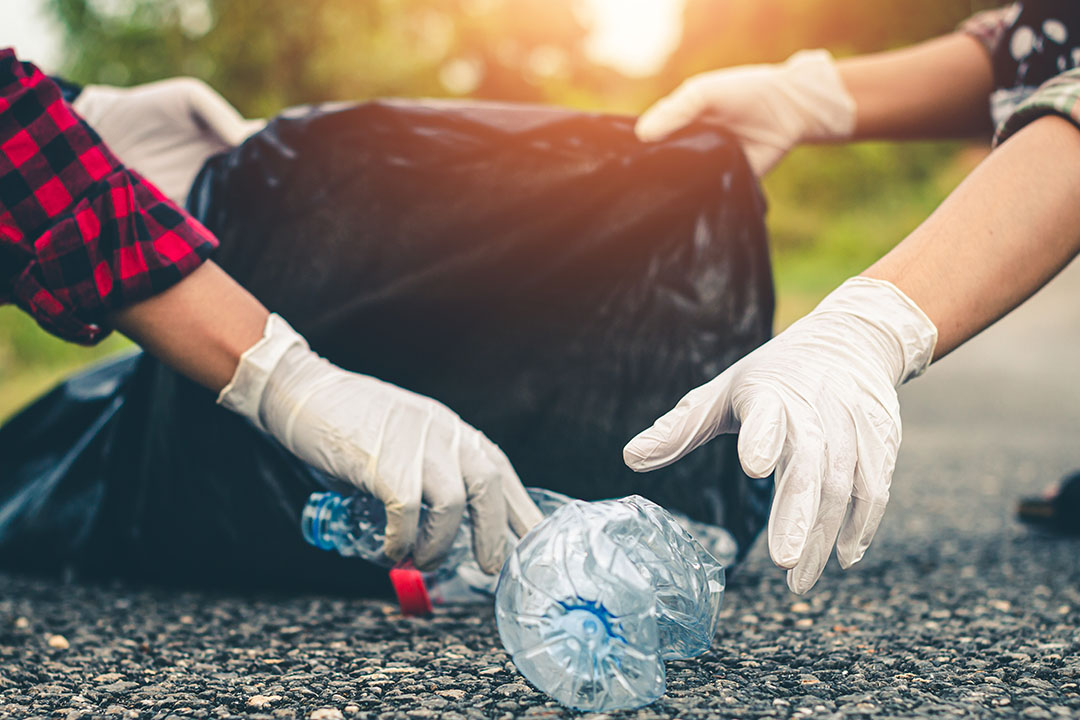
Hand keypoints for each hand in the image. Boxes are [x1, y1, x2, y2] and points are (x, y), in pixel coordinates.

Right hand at [219, 314, 542, 573]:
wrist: (303, 393)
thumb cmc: (352, 423)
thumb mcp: (407, 440)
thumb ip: (429, 473)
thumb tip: (445, 527)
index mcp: (451, 430)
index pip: (499, 469)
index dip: (519, 509)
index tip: (532, 540)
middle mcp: (441, 433)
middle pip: (486, 487)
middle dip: (491, 534)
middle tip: (487, 565)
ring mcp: (414, 444)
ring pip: (451, 504)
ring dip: (438, 543)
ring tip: (421, 559)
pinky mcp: (382, 460)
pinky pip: (405, 512)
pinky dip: (400, 540)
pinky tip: (389, 549)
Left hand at [623, 278, 935, 592]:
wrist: (851, 339)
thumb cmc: (773, 375)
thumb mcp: (722, 394)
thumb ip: (680, 429)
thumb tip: (629, 458)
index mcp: (771, 393)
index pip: (767, 415)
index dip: (762, 438)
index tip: (753, 465)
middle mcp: (817, 407)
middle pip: (812, 463)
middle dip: (799, 513)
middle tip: (785, 562)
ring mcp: (854, 422)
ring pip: (847, 483)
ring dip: (826, 534)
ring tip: (801, 577)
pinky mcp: (881, 438)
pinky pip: (875, 485)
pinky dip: (863, 523)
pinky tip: (843, 556)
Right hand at [635, 50, 855, 176]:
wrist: (790, 109)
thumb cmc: (744, 92)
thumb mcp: (704, 93)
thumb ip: (675, 111)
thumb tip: (642, 136)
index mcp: (679, 125)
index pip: (649, 142)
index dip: (635, 150)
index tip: (620, 162)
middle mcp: (689, 149)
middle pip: (661, 165)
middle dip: (650, 172)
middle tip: (634, 183)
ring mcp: (706, 168)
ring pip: (681, 183)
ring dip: (672, 187)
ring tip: (654, 194)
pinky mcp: (727, 184)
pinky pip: (706, 195)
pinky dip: (696, 198)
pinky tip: (683, 202)